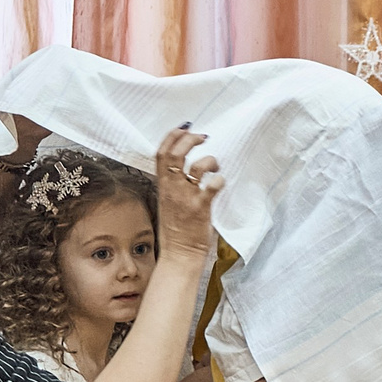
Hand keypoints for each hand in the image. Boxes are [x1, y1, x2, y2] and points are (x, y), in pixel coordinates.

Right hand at [152, 125, 219, 256]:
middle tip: (203, 137)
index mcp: (163, 186)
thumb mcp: (169, 202)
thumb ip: (174, 184)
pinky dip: (219, 180)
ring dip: (209, 160)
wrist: (179, 254)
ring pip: (195, 167)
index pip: (161, 153)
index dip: (172, 136)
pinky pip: (211, 187)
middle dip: (189, 139)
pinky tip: (221, 182)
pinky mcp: (201, 208)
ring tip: (215, 165)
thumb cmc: (177, 229)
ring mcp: (186, 198)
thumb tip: (187, 168)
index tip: (185, 127)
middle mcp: (172, 189)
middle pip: (174, 154)